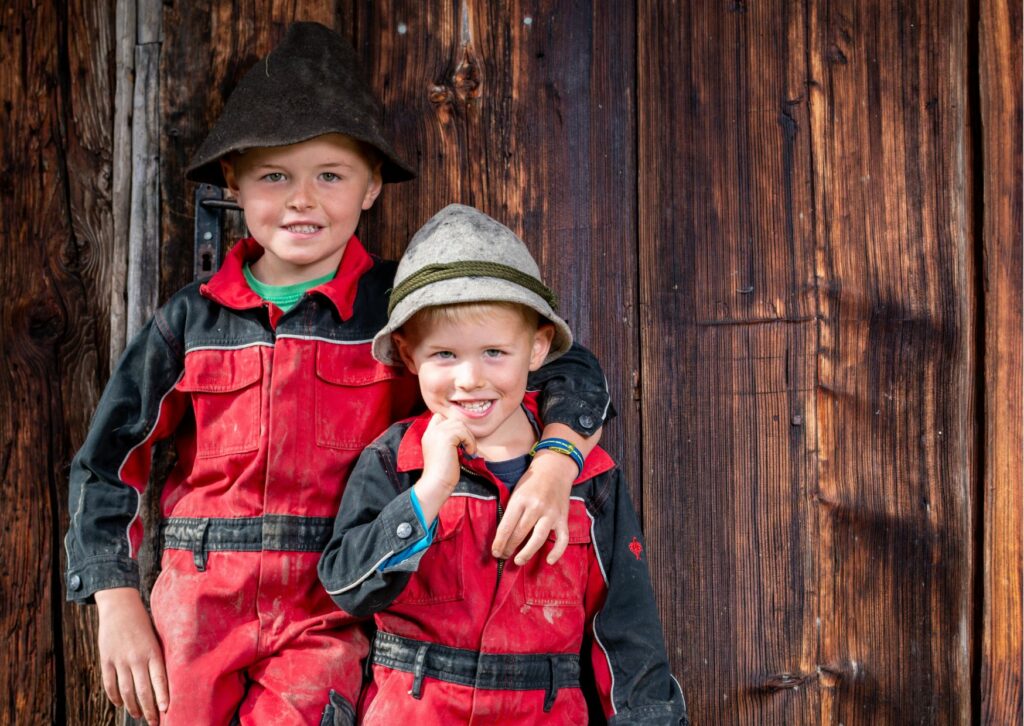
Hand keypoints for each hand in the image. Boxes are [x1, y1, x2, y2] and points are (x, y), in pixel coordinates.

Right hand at [94, 588, 168, 724]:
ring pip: (126, 691)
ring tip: (139, 716)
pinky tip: (121, 704)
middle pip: (143, 690)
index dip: (162, 697)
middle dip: (149, 709)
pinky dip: (115, 697)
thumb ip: (158, 656)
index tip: (166, 710)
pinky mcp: (106, 660)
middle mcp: (137, 657)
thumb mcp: (156, 636)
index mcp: (153, 651)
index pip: (160, 679)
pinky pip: (110, 684)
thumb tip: (166, 679)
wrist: (120, 605)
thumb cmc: (143, 622)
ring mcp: (120, 660)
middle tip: (154, 722)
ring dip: (133, 706)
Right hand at [416, 413, 476, 523]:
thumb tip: (463, 432)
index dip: (452, 425)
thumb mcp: (443, 452)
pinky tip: (469, 453)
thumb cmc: (443, 473)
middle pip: (453, 420)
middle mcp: (431, 432)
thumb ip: (448, 440)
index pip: (439, 417)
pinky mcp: (445, 438)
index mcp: (428, 435)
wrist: (436, 484)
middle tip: (467, 446)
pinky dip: (470, 442)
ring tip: (469, 450)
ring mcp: (437, 433)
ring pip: (460, 425)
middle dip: (464, 431)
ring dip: (469, 437)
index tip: (459, 439)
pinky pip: (463, 432)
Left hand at [491, 449, 577, 565]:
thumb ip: (511, 511)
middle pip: (520, 534)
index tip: (495, 552)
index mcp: (520, 499)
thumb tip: (502, 536)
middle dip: (509, 548)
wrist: (555, 468)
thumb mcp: (516, 491)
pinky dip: (557, 551)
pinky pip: (562, 538)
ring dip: (527, 553)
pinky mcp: (563, 518)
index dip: (499, 542)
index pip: (506, 526)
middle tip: (503, 556)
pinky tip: (549, 561)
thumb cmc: (531, 481)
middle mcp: (536, 507)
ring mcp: (551, 513)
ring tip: (518, 561)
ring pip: (538, 539)